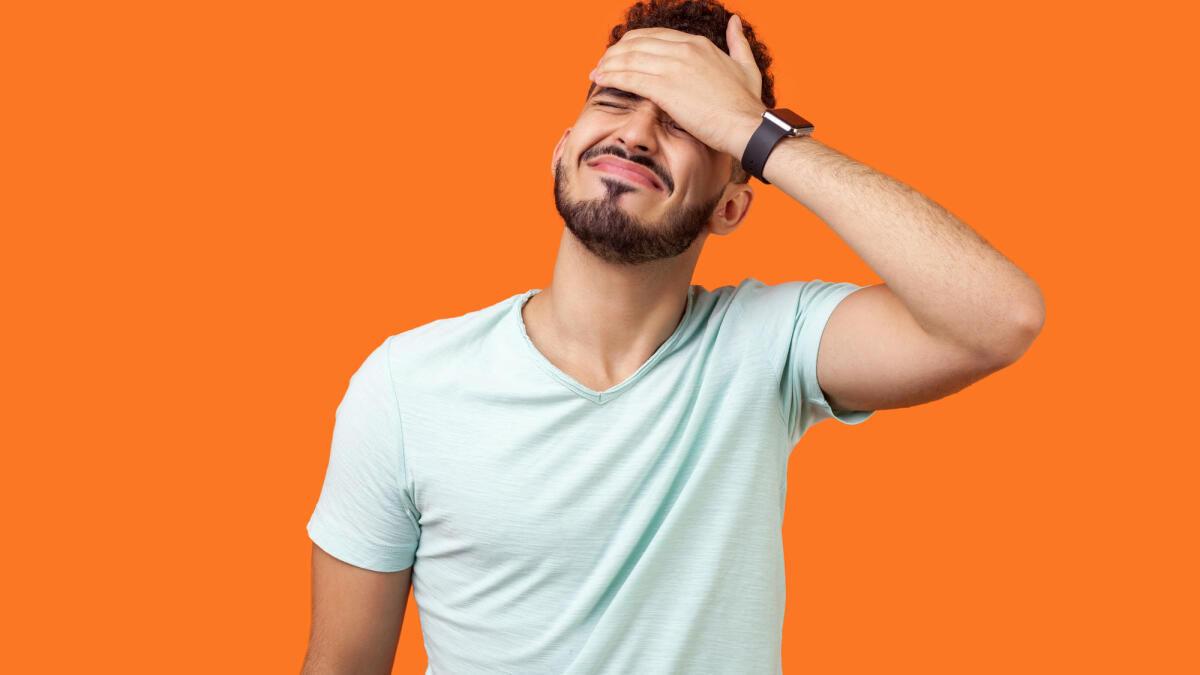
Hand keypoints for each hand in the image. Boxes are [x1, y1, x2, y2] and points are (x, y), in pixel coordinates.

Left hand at [588, 15, 765, 156]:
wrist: (747, 126)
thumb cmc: (746, 104)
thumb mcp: (746, 65)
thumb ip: (737, 42)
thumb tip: (735, 22)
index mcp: (697, 44)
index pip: (653, 36)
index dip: (632, 44)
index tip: (620, 55)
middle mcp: (683, 50)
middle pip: (636, 43)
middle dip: (614, 53)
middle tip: (603, 65)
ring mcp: (673, 68)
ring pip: (629, 58)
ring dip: (608, 65)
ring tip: (596, 74)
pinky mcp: (666, 88)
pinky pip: (630, 78)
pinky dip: (612, 77)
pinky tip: (601, 81)